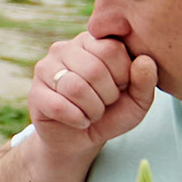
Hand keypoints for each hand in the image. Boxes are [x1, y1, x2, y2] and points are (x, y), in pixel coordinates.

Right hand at [26, 31, 155, 154]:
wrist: (81, 139)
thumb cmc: (111, 113)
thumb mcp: (137, 100)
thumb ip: (146, 81)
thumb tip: (145, 60)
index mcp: (92, 42)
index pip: (112, 49)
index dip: (122, 76)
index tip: (119, 87)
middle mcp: (65, 48)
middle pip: (94, 69)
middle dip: (107, 96)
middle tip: (104, 104)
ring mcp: (45, 68)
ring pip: (75, 88)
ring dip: (92, 110)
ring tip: (92, 113)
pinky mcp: (35, 93)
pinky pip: (58, 106)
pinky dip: (77, 120)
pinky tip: (78, 121)